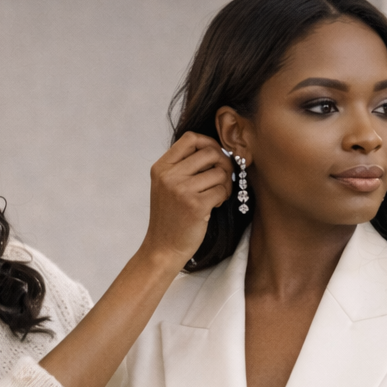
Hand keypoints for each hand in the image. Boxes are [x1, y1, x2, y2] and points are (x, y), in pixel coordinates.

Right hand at [140, 132, 232, 267]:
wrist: (163, 248)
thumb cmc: (169, 217)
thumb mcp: (166, 186)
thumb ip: (182, 166)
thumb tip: (215, 148)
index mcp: (161, 167)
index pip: (190, 138)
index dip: (209, 142)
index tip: (215, 156)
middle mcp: (169, 176)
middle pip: (209, 152)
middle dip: (223, 163)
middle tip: (223, 176)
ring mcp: (182, 190)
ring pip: (219, 172)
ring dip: (225, 183)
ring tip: (217, 195)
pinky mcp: (196, 206)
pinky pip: (222, 190)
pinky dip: (223, 197)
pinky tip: (215, 205)